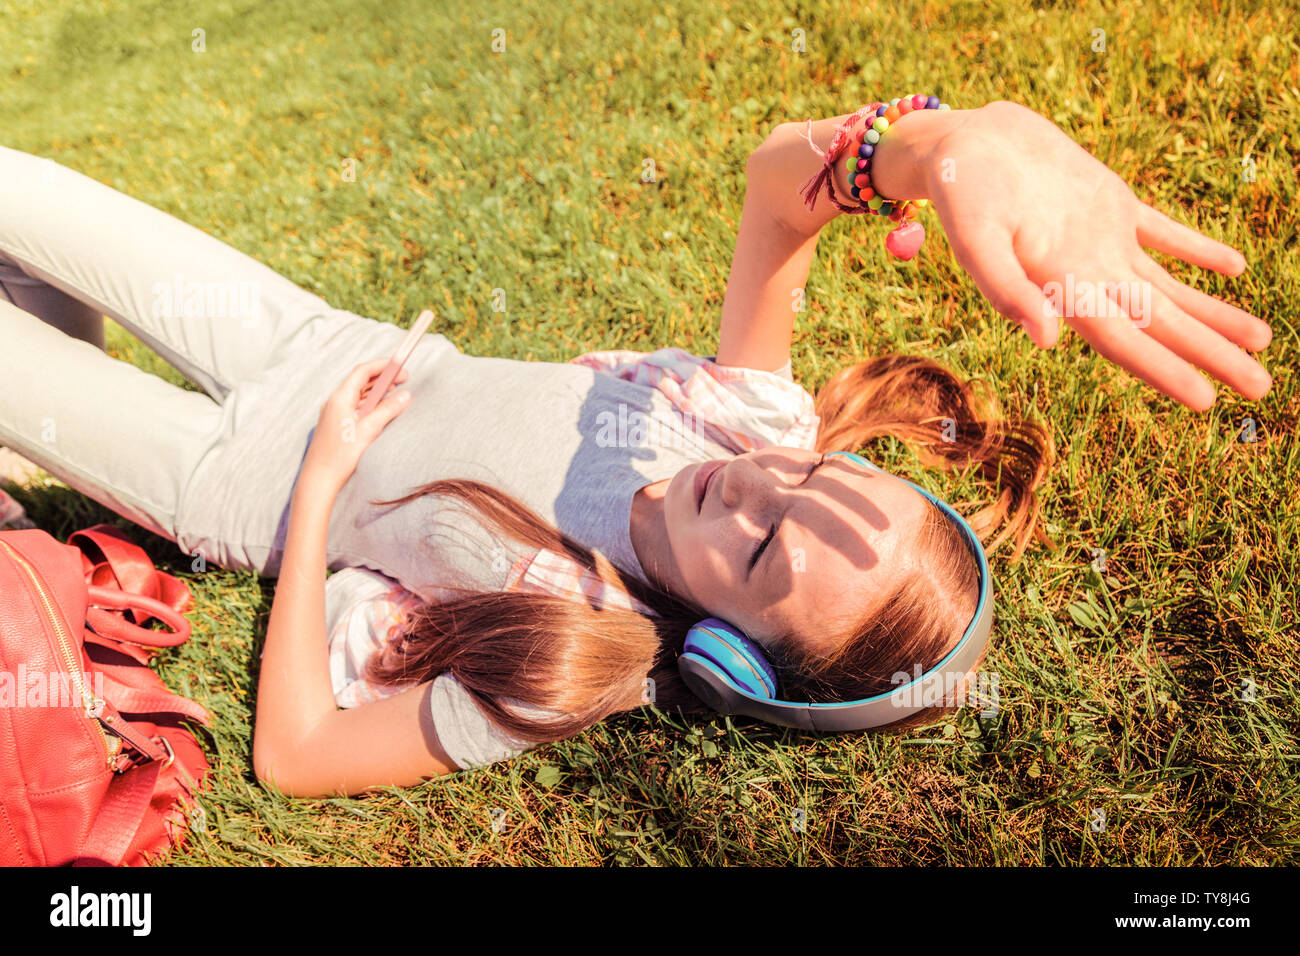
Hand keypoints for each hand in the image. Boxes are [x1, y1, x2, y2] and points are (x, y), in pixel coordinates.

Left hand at [301, 359, 411, 489]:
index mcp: (340, 398)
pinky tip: (381, 408)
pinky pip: (355, 405)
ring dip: (378, 390)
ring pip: (359, 393)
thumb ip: (387, 410)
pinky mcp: (336, 423)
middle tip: (404, 378)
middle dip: (383, 377)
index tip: (400, 364)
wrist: (319, 478)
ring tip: (396, 390)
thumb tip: (405, 395)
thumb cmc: (340, 456)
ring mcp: (334, 412)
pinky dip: (370, 402)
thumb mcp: (368, 430)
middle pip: (361, 381)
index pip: (362, 372)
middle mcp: (335, 401)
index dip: (382, 365)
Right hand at [922, 100, 1271, 410]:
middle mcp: (1088, 273)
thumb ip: (1006, 289)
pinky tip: (1234, 268)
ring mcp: (1104, 240)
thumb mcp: (975, 238)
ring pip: (1169, 287)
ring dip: (1212, 314)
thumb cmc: (961, 191)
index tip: (1206, 401)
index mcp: (1060, 287)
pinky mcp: (1111, 205)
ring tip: (1259, 340)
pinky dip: (1199, 251)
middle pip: (1159, 324)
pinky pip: (1165, 234)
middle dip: (1209, 354)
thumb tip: (1049, 340)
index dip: (1164, 370)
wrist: (961, 139)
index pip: (1123, 341)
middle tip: (1261, 387)